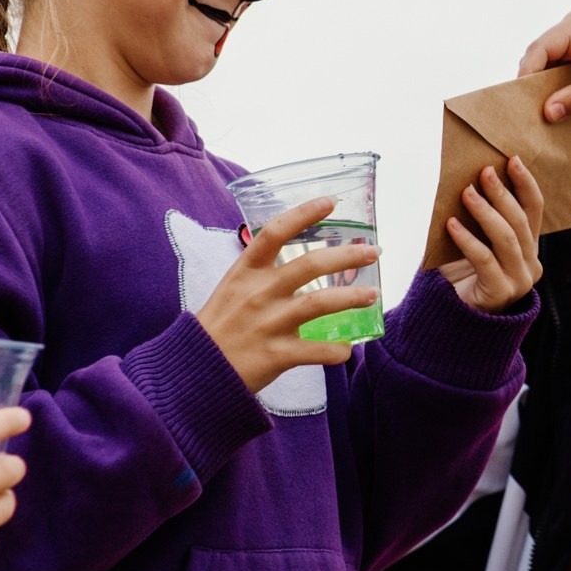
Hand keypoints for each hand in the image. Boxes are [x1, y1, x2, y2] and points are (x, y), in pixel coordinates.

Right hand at [197, 196, 381, 389]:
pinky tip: (348, 348)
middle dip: (347, 257)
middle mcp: (259, 292)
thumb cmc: (221, 323)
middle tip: (374, 253)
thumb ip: (263, 271)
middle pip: (310, 265)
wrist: (196, 367)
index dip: (304, 214)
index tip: (330, 202)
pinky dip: (336, 350)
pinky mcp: (276, 354)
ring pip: (318, 303)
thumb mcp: (234, 286)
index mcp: (246, 271)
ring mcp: (268, 323)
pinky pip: (315, 351)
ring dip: (351, 297)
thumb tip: (302, 259)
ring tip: (372, 295)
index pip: (275, 232)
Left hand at [439, 158, 545, 312]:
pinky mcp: (501, 293)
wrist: (457, 319)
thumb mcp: (479, 243)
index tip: (512, 159)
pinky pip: (485, 260)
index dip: (526, 183)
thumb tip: (470, 182)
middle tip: (484, 173)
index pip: (534, 210)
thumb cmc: (466, 277)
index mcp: (530, 249)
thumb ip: (483, 221)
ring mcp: (519, 280)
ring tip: (467, 193)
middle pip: (520, 221)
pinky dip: (468, 239)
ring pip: (506, 238)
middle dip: (502, 193)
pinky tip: (451, 225)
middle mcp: (531, 264)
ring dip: (486, 212)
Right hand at [518, 9, 570, 122]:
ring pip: (555, 72)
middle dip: (537, 91)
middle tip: (530, 121)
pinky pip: (570, 78)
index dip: (525, 79)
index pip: (538, 51)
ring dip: (555, 97)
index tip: (518, 108)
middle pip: (542, 61)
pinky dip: (570, 97)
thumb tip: (545, 113)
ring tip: (552, 124)